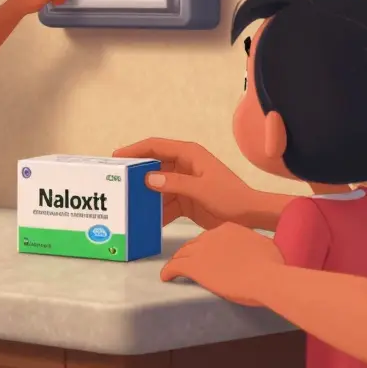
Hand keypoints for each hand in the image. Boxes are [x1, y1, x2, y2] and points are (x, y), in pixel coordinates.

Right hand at [113, 138, 258, 228]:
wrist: (250, 216)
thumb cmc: (230, 196)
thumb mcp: (201, 189)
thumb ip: (174, 183)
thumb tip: (148, 178)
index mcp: (189, 154)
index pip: (156, 146)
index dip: (135, 149)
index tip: (116, 157)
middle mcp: (184, 165)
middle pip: (154, 166)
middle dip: (137, 175)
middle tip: (117, 183)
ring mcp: (185, 182)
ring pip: (158, 186)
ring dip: (146, 196)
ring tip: (128, 205)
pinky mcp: (186, 199)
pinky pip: (166, 203)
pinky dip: (157, 211)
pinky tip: (146, 221)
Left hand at [160, 222, 280, 305]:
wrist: (265, 276)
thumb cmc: (271, 264)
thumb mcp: (263, 247)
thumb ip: (252, 246)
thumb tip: (254, 252)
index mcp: (228, 229)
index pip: (211, 237)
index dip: (208, 248)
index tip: (208, 256)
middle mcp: (212, 235)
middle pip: (195, 244)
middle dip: (190, 253)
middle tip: (188, 263)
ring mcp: (201, 250)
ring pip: (182, 254)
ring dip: (178, 261)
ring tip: (174, 269)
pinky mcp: (194, 266)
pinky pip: (174, 267)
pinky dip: (168, 272)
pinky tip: (166, 277)